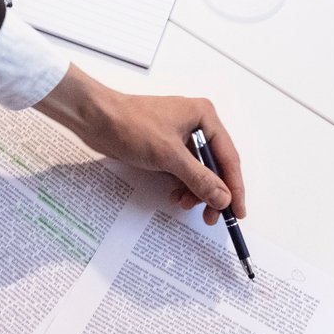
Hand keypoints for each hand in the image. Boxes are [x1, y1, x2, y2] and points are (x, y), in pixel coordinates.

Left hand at [35, 65, 245, 223]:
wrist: (96, 119)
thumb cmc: (131, 125)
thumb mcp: (169, 155)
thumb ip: (199, 178)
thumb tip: (223, 198)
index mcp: (204, 116)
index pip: (229, 157)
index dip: (235, 187)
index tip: (237, 211)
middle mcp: (197, 124)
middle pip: (216, 166)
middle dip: (213, 192)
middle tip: (212, 217)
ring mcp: (181, 136)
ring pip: (199, 171)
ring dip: (195, 191)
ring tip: (185, 204)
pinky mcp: (166, 147)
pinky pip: (184, 171)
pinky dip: (182, 185)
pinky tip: (175, 196)